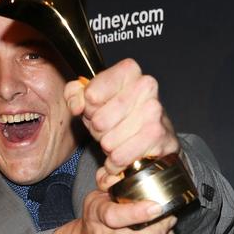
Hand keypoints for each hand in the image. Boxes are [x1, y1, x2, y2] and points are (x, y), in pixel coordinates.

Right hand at [50, 190, 176, 233]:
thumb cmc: (96, 218)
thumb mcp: (97, 197)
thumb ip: (112, 183)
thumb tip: (132, 166)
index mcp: (96, 216)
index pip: (114, 217)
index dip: (138, 213)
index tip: (156, 206)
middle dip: (159, 229)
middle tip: (168, 215)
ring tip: (167, 224)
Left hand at [65, 59, 179, 189]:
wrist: (152, 134)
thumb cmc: (119, 113)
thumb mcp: (92, 98)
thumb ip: (74, 94)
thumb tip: (77, 105)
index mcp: (128, 71)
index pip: (91, 94)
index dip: (88, 108)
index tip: (95, 109)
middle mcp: (145, 85)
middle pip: (100, 120)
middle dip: (97, 131)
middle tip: (106, 129)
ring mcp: (155, 110)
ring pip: (109, 141)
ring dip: (107, 147)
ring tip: (117, 140)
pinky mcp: (159, 136)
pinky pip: (121, 157)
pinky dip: (115, 163)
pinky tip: (121, 156)